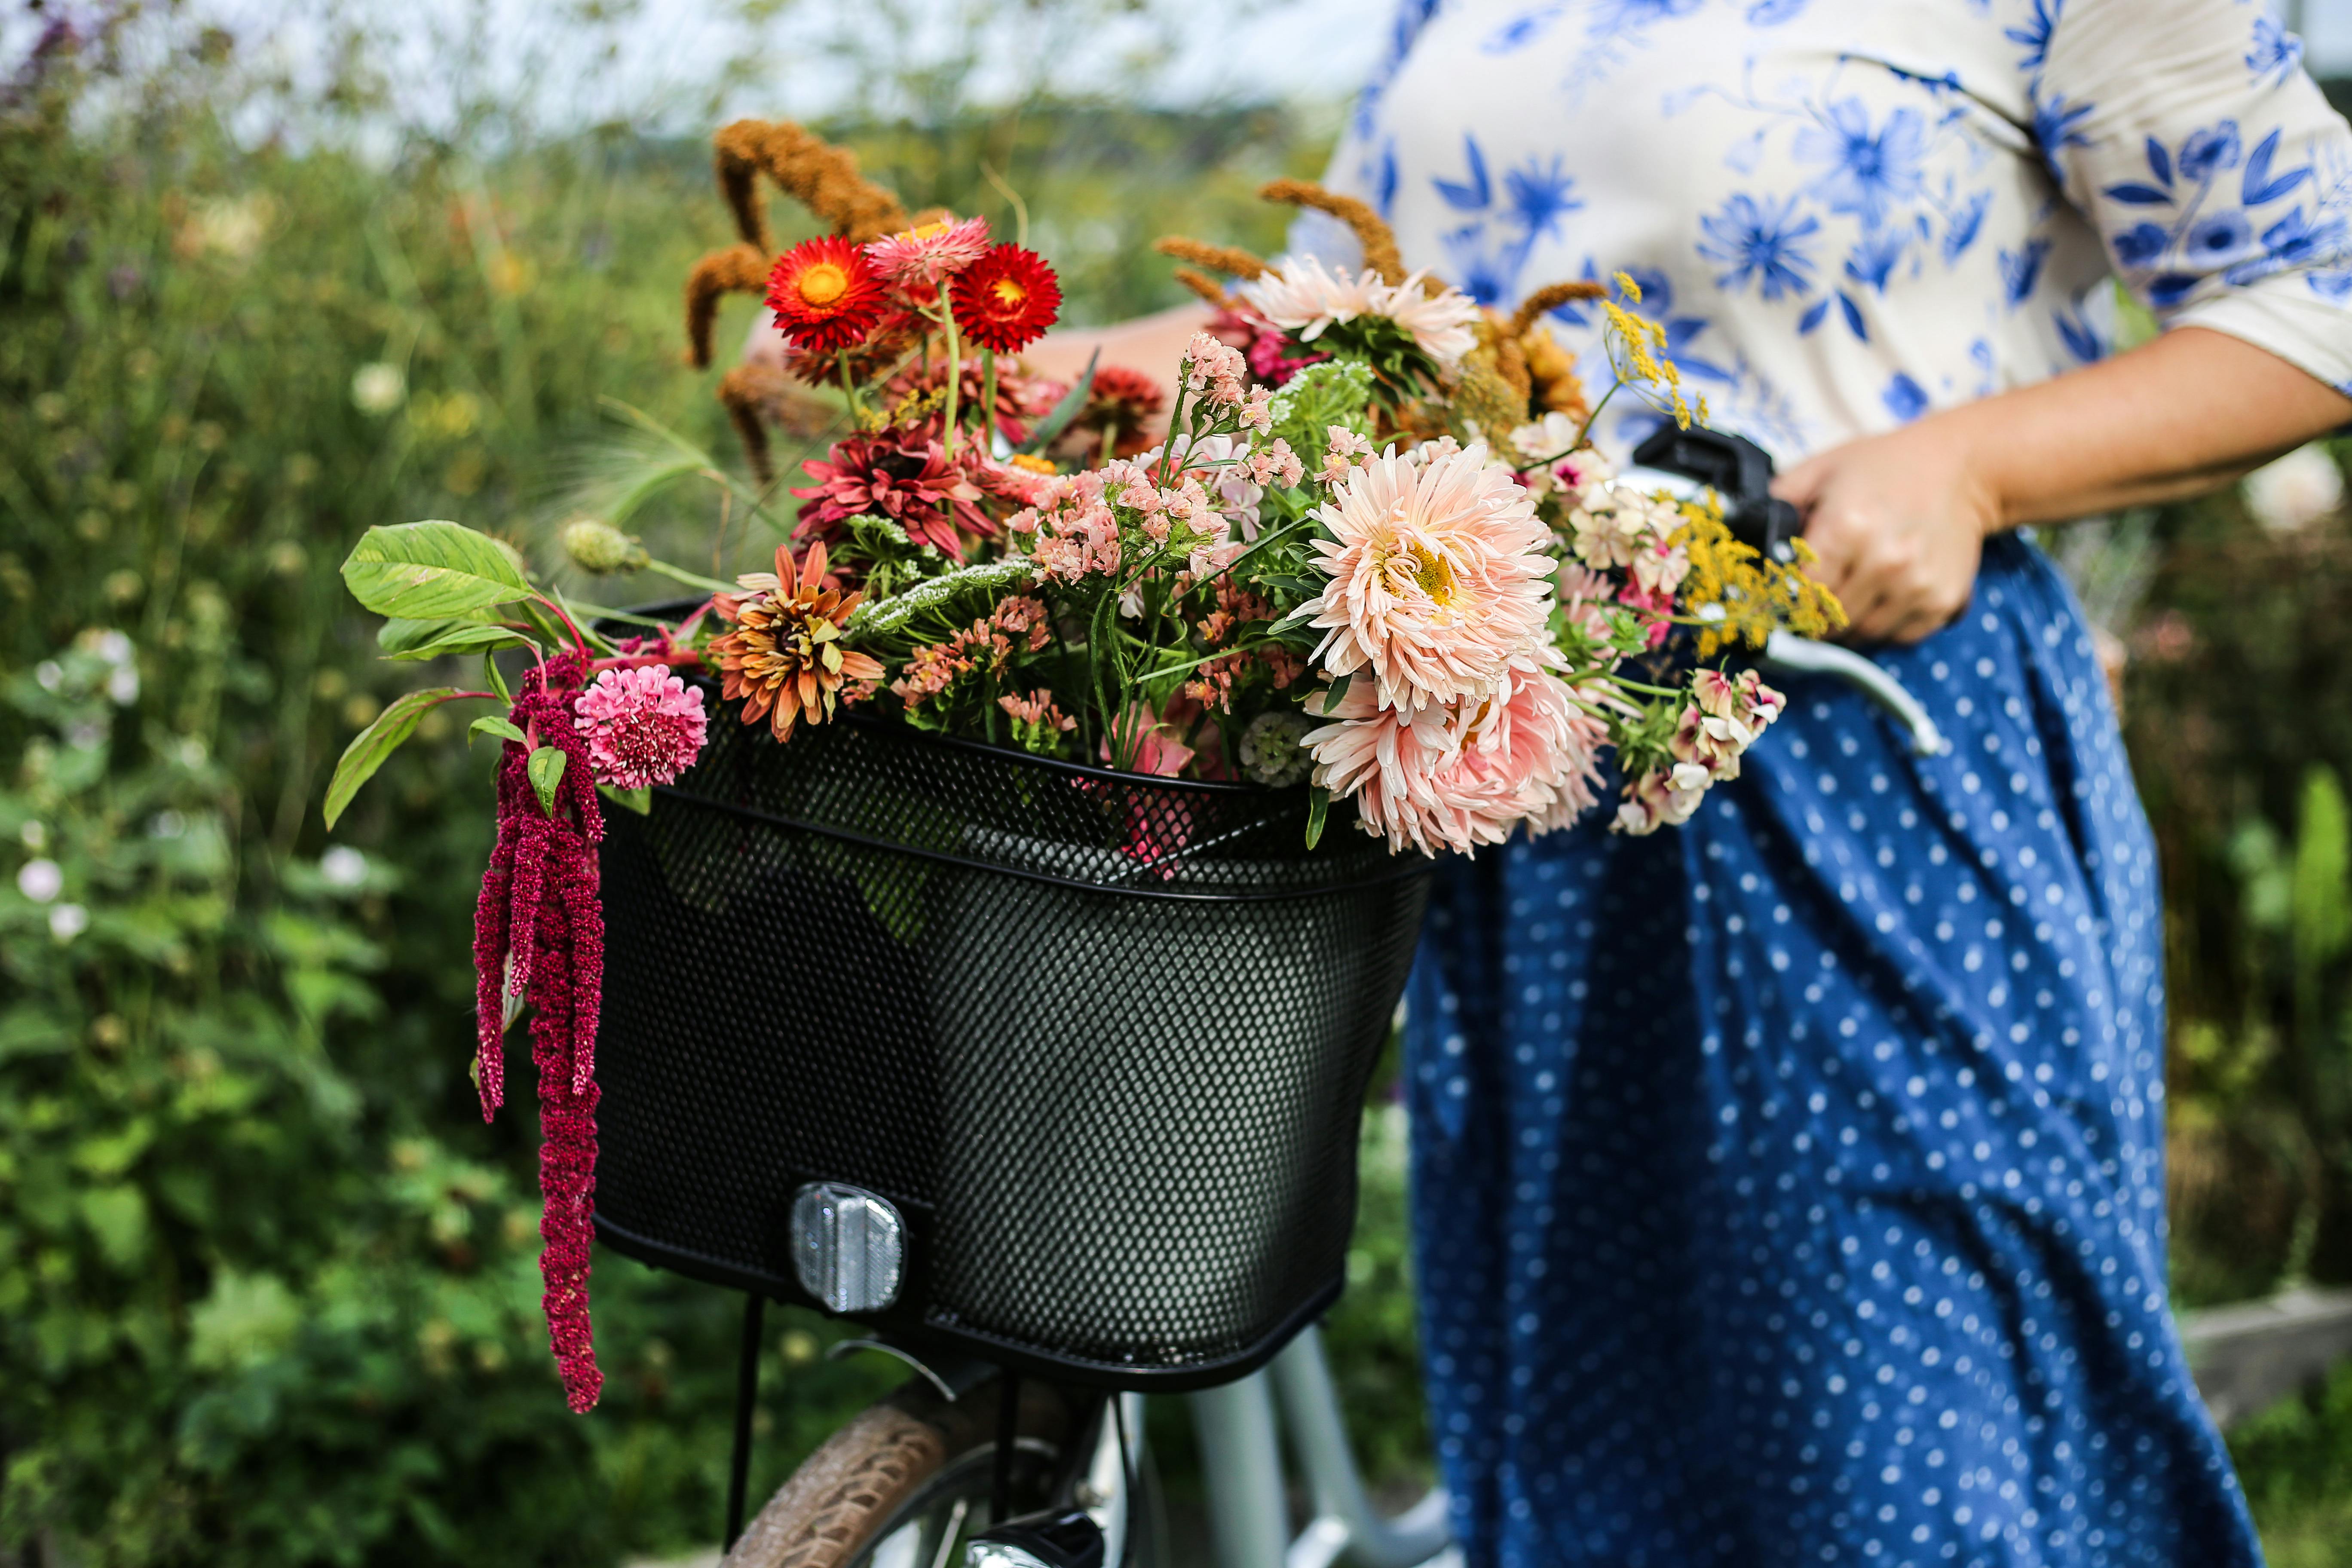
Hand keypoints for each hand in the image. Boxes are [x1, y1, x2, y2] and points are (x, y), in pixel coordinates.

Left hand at [1771, 420, 2002, 645]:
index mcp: (1846, 528)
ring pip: (1861, 634)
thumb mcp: (1820, 470)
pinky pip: (1897, 636)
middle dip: (1810, 618)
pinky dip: (1882, 627)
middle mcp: (1884, 561)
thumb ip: (1777, 504)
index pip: (1798, 593)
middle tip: (1806, 604)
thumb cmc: (1883, 466)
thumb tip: (1742, 538)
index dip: (1782, 601)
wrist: (1962, 467)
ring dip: (1845, 626)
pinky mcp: (1942, 600)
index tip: (1775, 602)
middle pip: (1826, 621)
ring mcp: (1916, 585)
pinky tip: (1880, 597)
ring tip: (1845, 596)